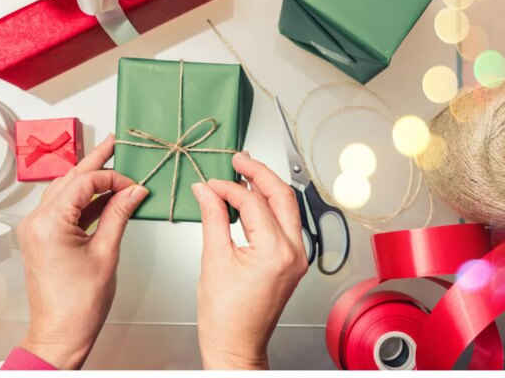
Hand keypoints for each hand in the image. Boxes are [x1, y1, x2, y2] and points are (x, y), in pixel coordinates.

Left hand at [16, 134, 148, 368]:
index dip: (112, 178)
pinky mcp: (40, 237)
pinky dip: (82, 201)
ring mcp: (35, 229)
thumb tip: (133, 192)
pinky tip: (102, 197)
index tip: (134, 183)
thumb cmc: (78, 304)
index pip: (84, 183)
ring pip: (64, 191)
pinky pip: (62, 208)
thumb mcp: (107, 253)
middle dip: (94, 163)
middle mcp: (36, 222)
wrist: (60, 332)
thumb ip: (119, 215)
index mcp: (49, 223)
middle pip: (70, 180)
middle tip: (113, 145)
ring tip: (109, 166)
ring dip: (88, 180)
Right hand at [191, 151, 307, 368]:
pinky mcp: (293, 261)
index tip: (211, 182)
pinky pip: (285, 224)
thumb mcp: (214, 260)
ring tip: (245, 174)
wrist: (237, 344)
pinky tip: (252, 201)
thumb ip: (213, 218)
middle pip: (283, 196)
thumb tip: (206, 191)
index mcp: (276, 252)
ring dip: (267, 188)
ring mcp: (297, 257)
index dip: (230, 187)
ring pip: (288, 208)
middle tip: (239, 160)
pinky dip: (269, 208)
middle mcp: (294, 252)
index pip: (254, 203)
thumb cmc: (226, 316)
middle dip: (260, 174)